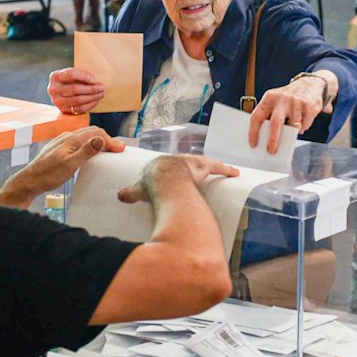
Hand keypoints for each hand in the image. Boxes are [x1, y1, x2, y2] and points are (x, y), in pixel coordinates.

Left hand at [13, 128, 122, 195]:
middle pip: (91, 132)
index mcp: (71, 139)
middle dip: (106, 139)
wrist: (30, 180)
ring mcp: (62, 142)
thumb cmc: (48, 175)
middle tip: (117, 149)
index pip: (96, 133)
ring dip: (98, 141)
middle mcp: (67, 137)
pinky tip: (89, 153)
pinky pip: (78, 141)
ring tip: (107, 150)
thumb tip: (100, 139)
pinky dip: (89, 144)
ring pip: (84, 136)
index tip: (120, 149)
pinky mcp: (59, 148)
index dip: (110, 140)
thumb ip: (86, 152)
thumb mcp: (70, 165)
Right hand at [48, 67, 106, 115]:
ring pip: (78, 100)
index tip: (94, 79)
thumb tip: (95, 82)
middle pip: (75, 89)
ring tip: (101, 94)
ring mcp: (57, 101)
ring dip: (92, 97)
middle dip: (91, 89)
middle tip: (102, 88)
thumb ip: (81, 75)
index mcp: (55, 76)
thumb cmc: (70, 80)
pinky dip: (90, 105)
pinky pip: (79, 109)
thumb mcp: (72, 74)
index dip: (84, 77)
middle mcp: (53, 89)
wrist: (61, 92)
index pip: (71, 74)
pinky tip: (96, 100)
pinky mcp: (63, 110)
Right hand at [120, 154, 238, 203]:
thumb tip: (121, 196)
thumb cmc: (152, 186)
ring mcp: (190, 162)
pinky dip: (226, 170)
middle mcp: (176, 160)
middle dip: (189, 168)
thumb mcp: (137, 190)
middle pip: (184, 163)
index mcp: (160, 165)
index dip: (168, 173)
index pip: (165, 167)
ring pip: (202, 163)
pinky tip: (235, 173)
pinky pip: (218, 167)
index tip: (171, 178)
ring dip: (208, 167)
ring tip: (215, 172)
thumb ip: (130, 193)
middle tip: (194, 175)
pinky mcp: (203, 166)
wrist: (164, 181)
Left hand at [249, 76, 329, 153]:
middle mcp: (282, 99)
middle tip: (271, 151)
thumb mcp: (276, 101)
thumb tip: (266, 138)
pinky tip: (303, 119)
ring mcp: (296, 102)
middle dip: (273, 140)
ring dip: (294, 130)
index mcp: (269, 97)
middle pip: (275, 123)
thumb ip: (270, 115)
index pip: (257, 116)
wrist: (310, 84)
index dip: (253, 132)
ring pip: (294, 126)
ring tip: (294, 125)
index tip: (253, 144)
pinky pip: (305, 125)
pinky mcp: (309, 106)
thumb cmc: (288, 98)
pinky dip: (303, 127)